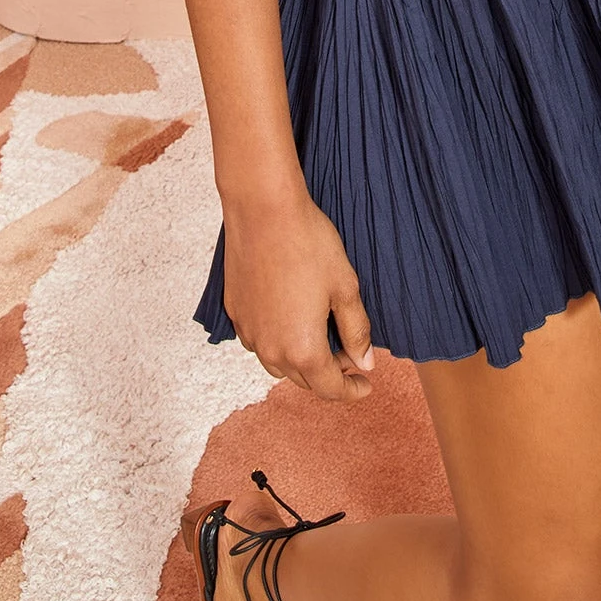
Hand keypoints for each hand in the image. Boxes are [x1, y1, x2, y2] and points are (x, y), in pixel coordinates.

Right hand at [222, 188, 375, 401]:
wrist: (263, 210)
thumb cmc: (308, 244)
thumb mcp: (345, 287)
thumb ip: (356, 331)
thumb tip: (365, 363)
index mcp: (303, 350)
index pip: (330, 388)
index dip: (352, 390)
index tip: (365, 384)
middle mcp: (271, 350)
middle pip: (304, 380)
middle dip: (329, 373)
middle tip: (350, 354)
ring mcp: (249, 332)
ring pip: (279, 364)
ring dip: (301, 360)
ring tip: (320, 337)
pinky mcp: (235, 313)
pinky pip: (259, 341)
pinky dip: (278, 341)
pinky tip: (291, 319)